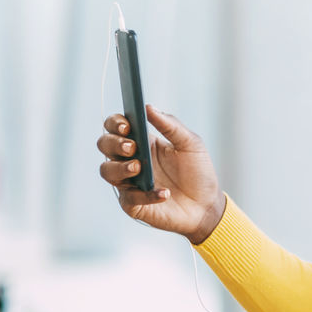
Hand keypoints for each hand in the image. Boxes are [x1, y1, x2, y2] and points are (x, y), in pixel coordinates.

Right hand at [96, 105, 225, 243]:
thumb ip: (170, 125)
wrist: (207, 205)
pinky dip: (146, 195)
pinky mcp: (133, 204)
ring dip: (119, 167)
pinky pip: (129, 198)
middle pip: (104, 144)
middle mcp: (131, 159)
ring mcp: (129, 182)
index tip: (127, 126)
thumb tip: (148, 107)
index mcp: (142, 141)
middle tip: (132, 147)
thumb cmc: (198, 172)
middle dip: (114, 143)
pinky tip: (164, 193)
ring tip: (139, 167)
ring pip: (106, 170)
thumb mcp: (190, 144)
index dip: (115, 123)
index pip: (116, 126)